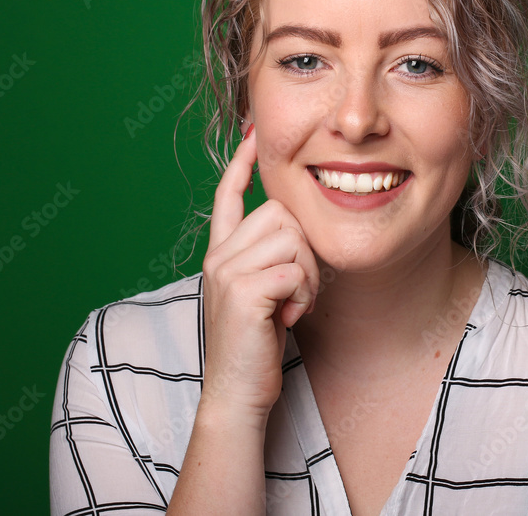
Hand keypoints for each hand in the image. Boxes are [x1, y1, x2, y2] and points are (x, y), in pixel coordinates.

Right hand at [200, 126, 319, 420]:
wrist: (238, 392)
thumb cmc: (257, 345)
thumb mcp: (262, 293)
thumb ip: (269, 260)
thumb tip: (297, 229)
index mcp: (221, 253)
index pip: (227, 195)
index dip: (241, 163)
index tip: (252, 135)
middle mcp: (218, 255)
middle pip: (280, 213)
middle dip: (305, 249)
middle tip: (300, 290)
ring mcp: (226, 271)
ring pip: (292, 238)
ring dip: (309, 274)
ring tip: (295, 305)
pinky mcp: (243, 290)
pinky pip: (295, 270)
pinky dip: (304, 295)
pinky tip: (290, 317)